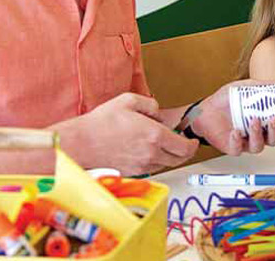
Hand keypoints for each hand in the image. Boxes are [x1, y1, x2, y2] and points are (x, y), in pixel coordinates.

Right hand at [62, 93, 197, 175]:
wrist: (80, 144)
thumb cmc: (100, 123)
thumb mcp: (128, 101)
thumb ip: (149, 104)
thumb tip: (157, 112)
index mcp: (154, 135)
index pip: (184, 146)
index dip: (192, 145)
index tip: (193, 141)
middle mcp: (150, 154)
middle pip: (178, 159)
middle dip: (185, 152)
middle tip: (184, 145)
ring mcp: (141, 166)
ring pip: (165, 165)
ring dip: (170, 157)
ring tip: (165, 146)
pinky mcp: (132, 172)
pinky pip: (151, 169)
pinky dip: (155, 162)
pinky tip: (149, 152)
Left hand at [190, 80, 274, 155]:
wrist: (206, 108)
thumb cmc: (228, 100)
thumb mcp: (248, 87)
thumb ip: (264, 86)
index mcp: (267, 123)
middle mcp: (260, 135)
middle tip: (274, 118)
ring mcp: (247, 142)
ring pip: (259, 146)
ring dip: (258, 135)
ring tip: (254, 121)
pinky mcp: (233, 147)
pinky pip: (238, 149)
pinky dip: (237, 141)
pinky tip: (235, 131)